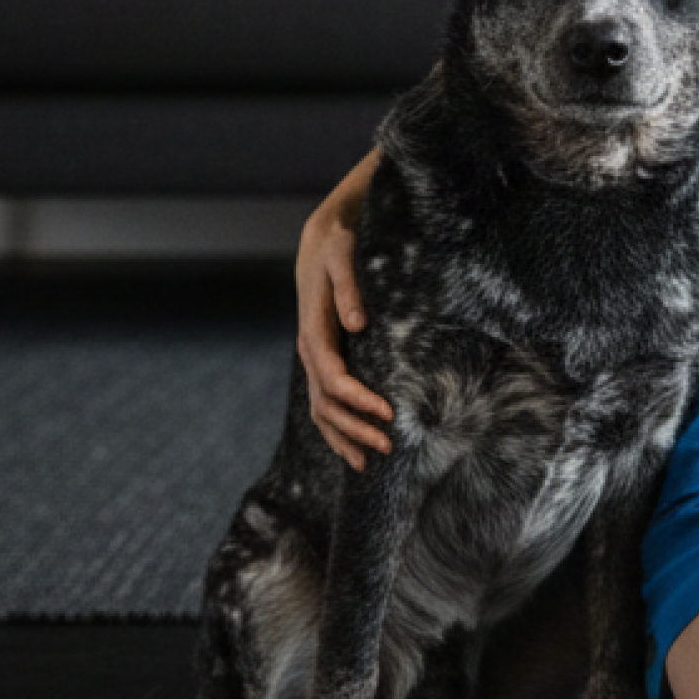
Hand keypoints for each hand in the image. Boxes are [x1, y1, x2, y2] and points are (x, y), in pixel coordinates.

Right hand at [296, 154, 392, 470]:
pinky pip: (325, 403)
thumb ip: (348, 288)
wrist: (322, 238)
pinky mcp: (324, 358)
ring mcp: (314, 357)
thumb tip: (357, 323)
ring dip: (345, 437)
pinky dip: (338, 428)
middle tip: (388, 446)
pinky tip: (356, 446)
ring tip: (371, 461)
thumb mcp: (343, 256)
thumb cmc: (338, 245)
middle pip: (326, 403)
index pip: (334, 378)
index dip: (358, 400)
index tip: (387, 414)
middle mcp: (310, 350)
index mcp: (314, 331)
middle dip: (355, 428)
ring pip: (321, 410)